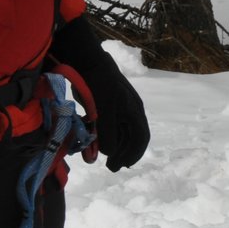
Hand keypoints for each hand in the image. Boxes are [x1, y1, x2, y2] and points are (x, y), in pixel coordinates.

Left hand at [51, 15, 149, 171]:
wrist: (87, 61)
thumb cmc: (99, 85)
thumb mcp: (103, 111)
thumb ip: (107, 133)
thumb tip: (109, 153)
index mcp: (135, 112)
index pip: (140, 138)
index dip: (134, 153)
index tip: (122, 165)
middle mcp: (130, 111)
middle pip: (131, 137)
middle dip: (122, 153)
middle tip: (111, 167)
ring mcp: (119, 108)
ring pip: (121, 132)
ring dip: (113, 146)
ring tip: (102, 156)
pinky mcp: (107, 105)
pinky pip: (111, 125)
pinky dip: (106, 135)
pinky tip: (97, 140)